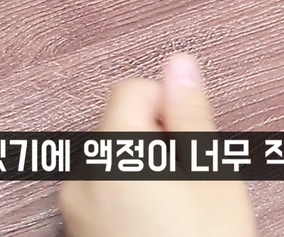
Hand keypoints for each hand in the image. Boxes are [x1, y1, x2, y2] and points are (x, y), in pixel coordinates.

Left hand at [59, 54, 258, 236]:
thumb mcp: (209, 175)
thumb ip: (190, 112)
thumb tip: (179, 63)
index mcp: (113, 152)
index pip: (131, 89)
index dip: (168, 109)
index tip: (190, 145)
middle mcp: (81, 177)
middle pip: (118, 126)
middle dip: (155, 141)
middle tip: (191, 183)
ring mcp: (74, 211)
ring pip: (112, 164)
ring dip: (142, 173)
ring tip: (178, 213)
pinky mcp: (76, 236)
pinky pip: (101, 197)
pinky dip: (127, 202)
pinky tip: (159, 229)